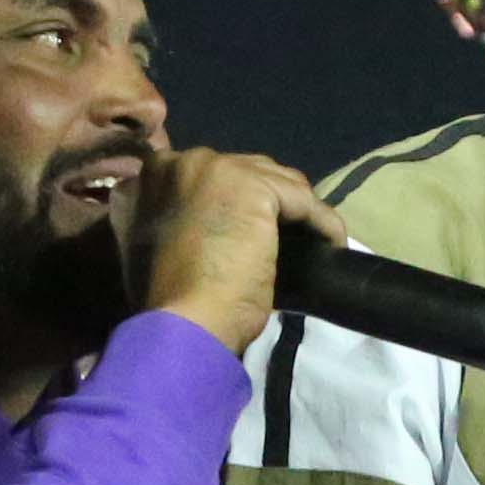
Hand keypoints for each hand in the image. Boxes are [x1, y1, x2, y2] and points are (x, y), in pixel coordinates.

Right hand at [125, 148, 339, 354]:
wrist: (184, 323)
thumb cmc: (173, 302)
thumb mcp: (167, 246)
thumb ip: (187, 220)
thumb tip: (227, 224)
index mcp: (153, 176)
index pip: (213, 175)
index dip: (238, 200)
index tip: (257, 228)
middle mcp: (182, 161)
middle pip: (248, 170)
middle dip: (272, 200)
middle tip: (291, 235)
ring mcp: (219, 168)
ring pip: (279, 181)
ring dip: (299, 211)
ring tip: (314, 240)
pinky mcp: (253, 187)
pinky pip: (303, 200)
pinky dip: (322, 223)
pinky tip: (331, 245)